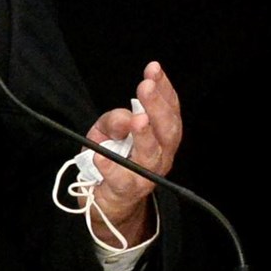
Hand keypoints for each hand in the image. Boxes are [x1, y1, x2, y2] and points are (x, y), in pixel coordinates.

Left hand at [86, 61, 181, 246]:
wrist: (105, 201)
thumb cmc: (111, 158)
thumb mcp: (108, 131)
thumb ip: (115, 119)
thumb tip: (127, 115)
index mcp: (161, 138)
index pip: (170, 111)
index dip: (165, 90)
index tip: (154, 69)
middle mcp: (160, 156)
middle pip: (168, 131)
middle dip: (157, 106)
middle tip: (145, 86)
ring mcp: (145, 176)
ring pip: (152, 156)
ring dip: (145, 136)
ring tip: (138, 118)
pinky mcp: (125, 192)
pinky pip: (121, 180)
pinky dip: (111, 168)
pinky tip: (101, 155)